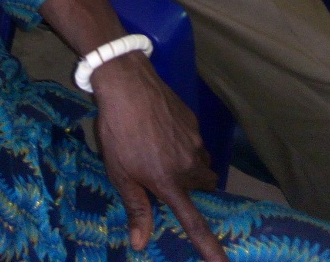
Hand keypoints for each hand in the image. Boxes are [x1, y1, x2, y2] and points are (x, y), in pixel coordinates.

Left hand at [90, 54, 227, 261]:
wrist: (128, 84)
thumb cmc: (119, 132)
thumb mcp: (121, 173)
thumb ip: (136, 208)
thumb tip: (141, 244)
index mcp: (170, 183)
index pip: (194, 223)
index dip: (210, 247)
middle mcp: (190, 166)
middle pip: (203, 187)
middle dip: (191, 187)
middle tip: (165, 178)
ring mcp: (195, 142)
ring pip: (201, 163)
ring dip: (188, 166)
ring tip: (159, 151)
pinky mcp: (194, 122)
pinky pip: (196, 142)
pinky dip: (184, 144)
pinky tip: (162, 131)